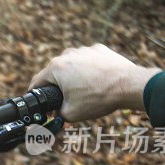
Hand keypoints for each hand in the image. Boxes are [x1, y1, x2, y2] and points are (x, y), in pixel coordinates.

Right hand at [29, 44, 160, 121]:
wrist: (129, 85)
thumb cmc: (99, 98)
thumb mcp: (72, 113)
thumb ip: (57, 114)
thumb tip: (55, 113)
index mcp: (56, 68)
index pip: (37, 82)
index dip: (35, 95)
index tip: (40, 103)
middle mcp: (68, 54)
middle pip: (55, 73)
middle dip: (58, 87)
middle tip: (66, 101)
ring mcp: (84, 50)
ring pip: (72, 66)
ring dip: (74, 78)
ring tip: (86, 92)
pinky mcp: (99, 50)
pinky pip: (88, 61)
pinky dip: (89, 71)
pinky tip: (97, 82)